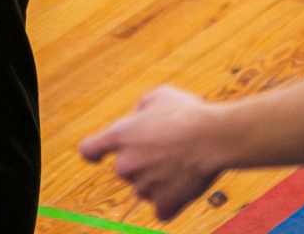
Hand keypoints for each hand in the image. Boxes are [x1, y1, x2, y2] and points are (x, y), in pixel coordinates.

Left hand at [79, 86, 221, 221]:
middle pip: (125, 168)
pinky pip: (161, 207)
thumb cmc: (187, 112)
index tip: (98, 155)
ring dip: (157, 179)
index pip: (89, 150)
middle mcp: (126, 165)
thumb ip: (140, 109)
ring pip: (144, 187)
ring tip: (180, 161)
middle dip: (140, 161)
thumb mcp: (158, 96)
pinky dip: (170, 199)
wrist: (214, 138)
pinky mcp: (164, 206)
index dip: (94, 152)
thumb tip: (139, 120)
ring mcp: (144, 188)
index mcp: (119, 136)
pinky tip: (183, 183)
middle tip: (166, 147)